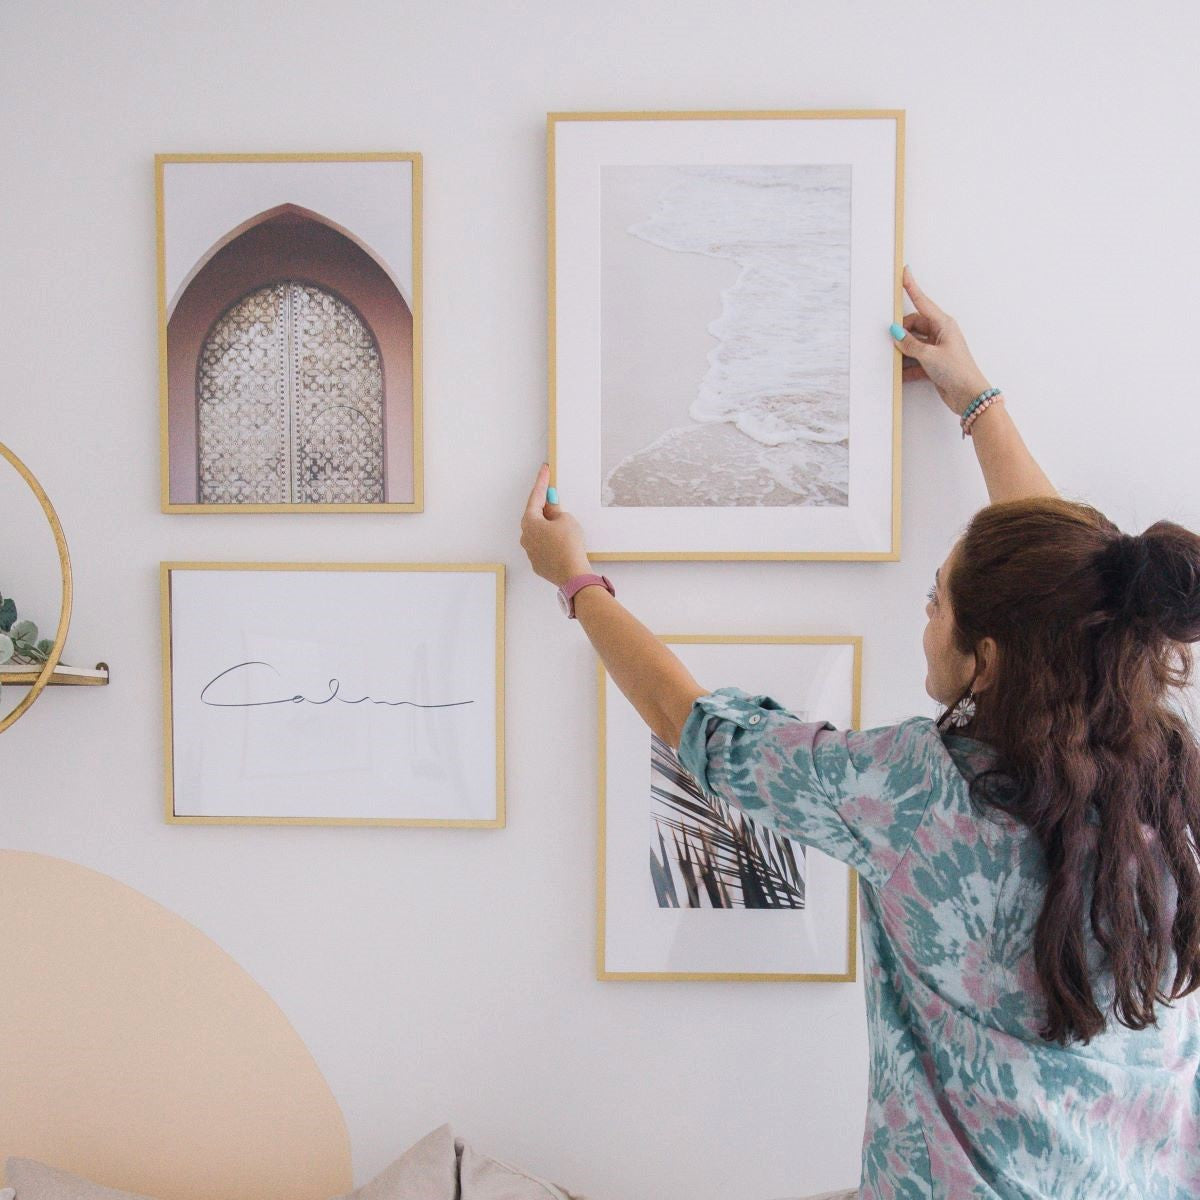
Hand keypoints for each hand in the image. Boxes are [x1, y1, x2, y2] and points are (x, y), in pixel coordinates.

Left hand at [520, 463, 593, 587]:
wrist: (573, 574)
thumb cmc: (568, 545)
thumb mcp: (566, 520)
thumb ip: (556, 510)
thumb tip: (551, 507)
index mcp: (530, 522)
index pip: (536, 496)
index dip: (542, 482)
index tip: (544, 470)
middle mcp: (526, 536)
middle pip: (534, 515)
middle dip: (544, 505)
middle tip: (553, 494)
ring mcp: (530, 551)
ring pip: (539, 532)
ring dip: (548, 525)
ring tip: (562, 521)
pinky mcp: (538, 563)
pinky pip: (543, 546)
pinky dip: (550, 540)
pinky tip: (561, 540)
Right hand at [892, 266, 993, 416]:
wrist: (969, 396)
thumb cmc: (957, 371)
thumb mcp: (929, 355)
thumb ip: (910, 343)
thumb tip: (895, 332)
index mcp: (943, 324)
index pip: (922, 301)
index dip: (912, 287)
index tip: (905, 272)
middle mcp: (940, 334)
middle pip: (913, 326)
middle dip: (901, 333)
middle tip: (890, 340)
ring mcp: (937, 349)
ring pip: (913, 344)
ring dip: (904, 352)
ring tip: (895, 360)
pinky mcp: (934, 364)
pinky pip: (916, 360)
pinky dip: (908, 367)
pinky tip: (902, 374)